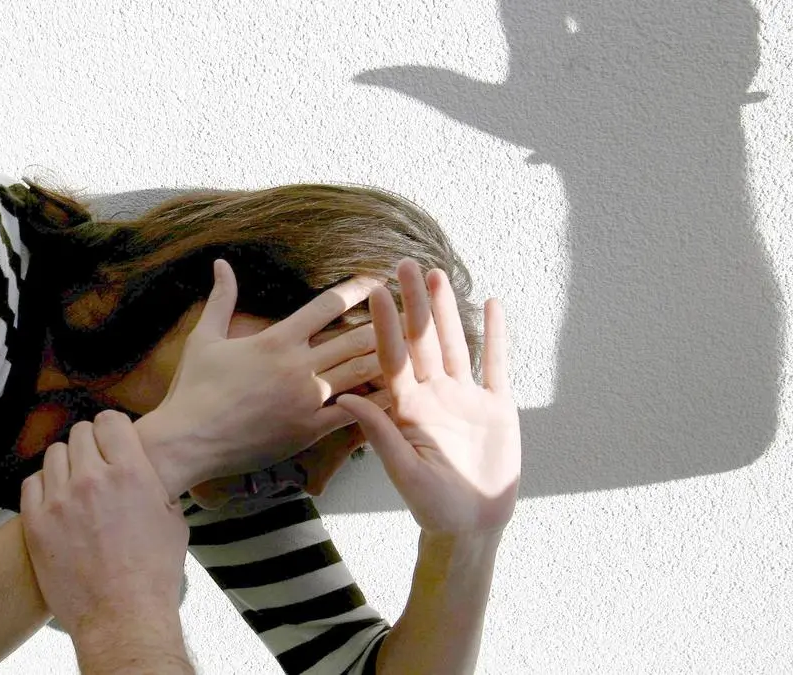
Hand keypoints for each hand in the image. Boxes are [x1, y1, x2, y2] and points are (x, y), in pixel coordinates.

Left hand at [20, 411, 188, 638]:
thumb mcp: (172, 520)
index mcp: (132, 473)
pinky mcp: (36, 522)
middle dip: (89, 446)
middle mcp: (93, 479)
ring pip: (54, 455)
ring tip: (75, 487)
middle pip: (79, 434)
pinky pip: (31, 483)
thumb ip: (155, 485)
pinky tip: (56, 503)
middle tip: (95, 467)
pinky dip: (43, 488)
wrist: (123, 617)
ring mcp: (60, 500)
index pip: (110, 421)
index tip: (112, 443)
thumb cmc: (154, 574)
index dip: (112, 430)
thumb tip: (145, 471)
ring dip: (66, 465)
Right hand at [140, 259, 388, 492]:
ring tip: (415, 348)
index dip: (356, 290)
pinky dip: (379, 403)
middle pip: (355, 338)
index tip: (377, 281)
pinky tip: (402, 395)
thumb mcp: (204, 338)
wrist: (187, 440)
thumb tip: (221, 263)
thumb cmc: (193, 390)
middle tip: (411, 313)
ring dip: (389, 359)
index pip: (326, 305)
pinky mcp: (308, 430)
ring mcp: (306, 399)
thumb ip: (221, 299)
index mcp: (276, 339)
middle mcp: (297, 366)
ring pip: (360, 373)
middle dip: (386, 324)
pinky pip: (354, 413)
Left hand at [337, 259, 520, 534]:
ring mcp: (465, 397)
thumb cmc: (432, 505)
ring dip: (449, 310)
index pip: (393, 358)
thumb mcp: (404, 472)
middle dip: (416, 303)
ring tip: (439, 273)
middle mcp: (433, 395)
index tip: (376, 291)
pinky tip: (493, 304)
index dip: (385, 325)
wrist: (472, 525)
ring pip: (456, 344)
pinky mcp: (496, 405)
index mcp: (407, 408)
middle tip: (406, 263)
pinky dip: (496, 335)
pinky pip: (496, 364)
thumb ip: (379, 433)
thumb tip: (347, 397)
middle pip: (423, 341)